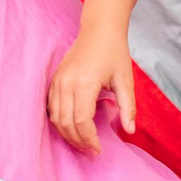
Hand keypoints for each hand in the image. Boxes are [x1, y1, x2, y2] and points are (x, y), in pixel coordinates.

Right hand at [47, 30, 134, 157]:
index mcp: (84, 83)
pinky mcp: (54, 80)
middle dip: (78, 141)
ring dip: (67, 134)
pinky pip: (51, 108)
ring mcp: (57, 81)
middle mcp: (66, 83)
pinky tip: (72, 129)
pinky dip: (59, 122)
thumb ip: (128, 107)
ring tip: (83, 143)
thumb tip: (129, 131)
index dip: (89, 139)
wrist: (99, 30)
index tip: (99, 149)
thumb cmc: (114, 53)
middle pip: (66, 123)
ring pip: (55, 118)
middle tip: (91, 151)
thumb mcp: (126, 79)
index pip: (81, 121)